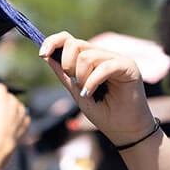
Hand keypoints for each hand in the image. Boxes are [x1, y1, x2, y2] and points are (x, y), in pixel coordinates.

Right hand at [0, 83, 29, 168]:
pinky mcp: (22, 132)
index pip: (1, 89)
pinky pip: (25, 118)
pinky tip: (14, 120)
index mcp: (0, 105)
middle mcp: (12, 111)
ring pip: (20, 107)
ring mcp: (19, 122)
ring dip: (13, 106)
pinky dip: (21, 117)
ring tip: (5, 111)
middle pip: (11, 98)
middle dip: (4, 98)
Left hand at [39, 32, 155, 146]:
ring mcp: (116, 58)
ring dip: (81, 77)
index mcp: (91, 58)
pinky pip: (104, 67)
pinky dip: (92, 82)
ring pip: (87, 56)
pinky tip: (90, 93)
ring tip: (87, 92)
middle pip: (75, 44)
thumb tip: (47, 56)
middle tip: (76, 83)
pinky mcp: (128, 65)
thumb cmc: (104, 112)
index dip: (53, 42)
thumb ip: (64, 75)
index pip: (69, 39)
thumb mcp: (76, 92)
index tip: (42, 54)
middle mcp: (103, 55)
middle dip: (67, 65)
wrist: (124, 130)